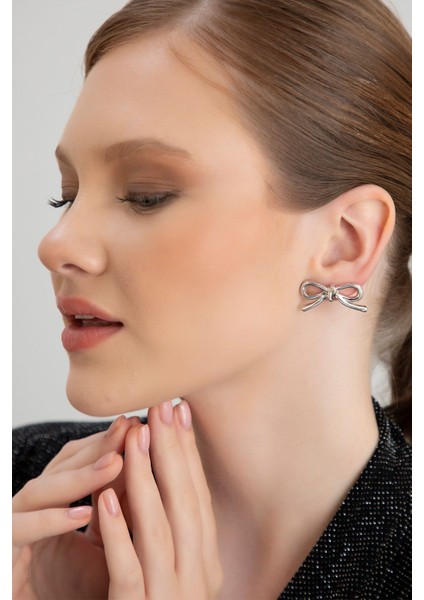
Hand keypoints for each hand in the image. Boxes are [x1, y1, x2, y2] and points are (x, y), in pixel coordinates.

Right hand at [12, 415, 138, 599]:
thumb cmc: (76, 591)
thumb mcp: (106, 546)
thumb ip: (121, 510)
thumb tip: (150, 467)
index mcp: (54, 504)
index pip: (79, 463)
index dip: (107, 443)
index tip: (139, 424)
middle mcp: (30, 512)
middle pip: (59, 468)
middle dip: (96, 447)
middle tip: (130, 428)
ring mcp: (12, 532)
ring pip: (38, 492)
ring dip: (77, 477)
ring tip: (116, 462)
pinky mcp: (2, 559)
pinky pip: (19, 531)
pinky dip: (50, 521)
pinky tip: (83, 513)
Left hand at [98, 400, 222, 598]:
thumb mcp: (174, 569)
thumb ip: (170, 528)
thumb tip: (160, 473)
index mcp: (206, 562)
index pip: (199, 497)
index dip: (189, 453)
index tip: (180, 412)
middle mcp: (196, 577)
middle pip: (185, 503)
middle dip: (173, 452)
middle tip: (163, 406)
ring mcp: (170, 596)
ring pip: (159, 528)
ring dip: (146, 479)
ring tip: (136, 437)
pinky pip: (128, 567)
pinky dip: (118, 530)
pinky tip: (106, 497)